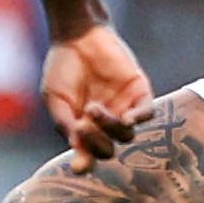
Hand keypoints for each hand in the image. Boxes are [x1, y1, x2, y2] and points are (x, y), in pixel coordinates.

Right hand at [41, 23, 152, 166]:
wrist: (77, 36)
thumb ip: (66, 124)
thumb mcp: (56, 99)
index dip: (85, 163)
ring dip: (110, 127)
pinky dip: (138, 119)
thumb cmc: (62, 67)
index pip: (88, 155)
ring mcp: (123, 109)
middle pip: (108, 150)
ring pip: (126, 135)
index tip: (79, 166)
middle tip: (82, 123)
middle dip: (96, 142)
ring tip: (93, 108)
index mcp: (84, 129)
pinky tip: (127, 118)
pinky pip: (146, 113)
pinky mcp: (139, 92)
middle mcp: (105, 124)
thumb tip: (77, 153)